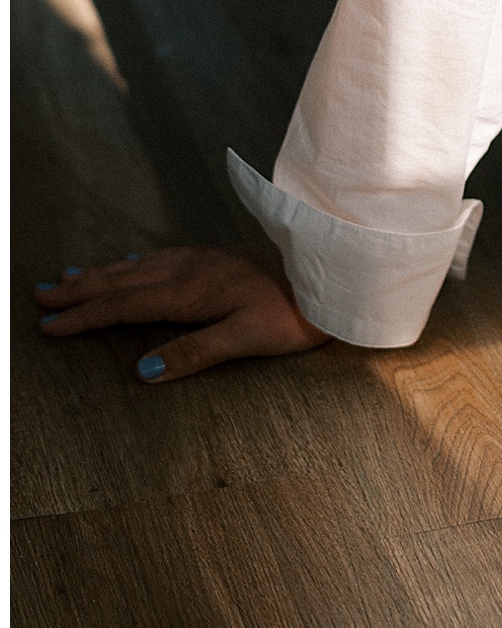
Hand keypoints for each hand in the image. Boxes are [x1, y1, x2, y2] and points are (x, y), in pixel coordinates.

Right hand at [34, 247, 329, 381]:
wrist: (334, 275)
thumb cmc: (297, 312)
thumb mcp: (247, 339)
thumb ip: (194, 353)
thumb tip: (143, 370)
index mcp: (191, 293)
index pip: (124, 304)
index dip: (84, 316)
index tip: (48, 325)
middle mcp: (191, 271)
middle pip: (123, 280)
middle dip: (80, 289)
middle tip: (41, 294)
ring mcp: (205, 261)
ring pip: (140, 265)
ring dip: (103, 272)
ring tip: (72, 277)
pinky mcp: (220, 258)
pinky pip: (162, 256)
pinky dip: (136, 262)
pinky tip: (134, 262)